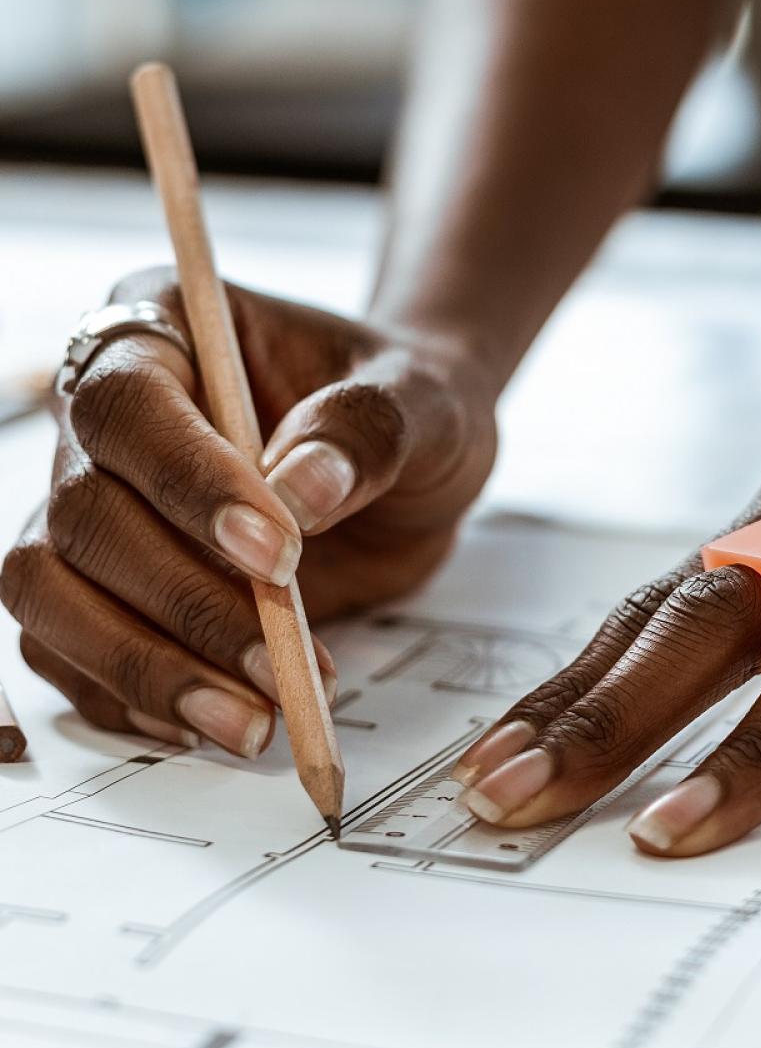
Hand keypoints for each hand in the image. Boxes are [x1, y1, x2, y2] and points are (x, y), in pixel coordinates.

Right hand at [1, 269, 496, 756]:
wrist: (416, 457)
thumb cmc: (410, 406)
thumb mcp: (424, 400)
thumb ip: (368, 430)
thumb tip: (301, 493)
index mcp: (166, 327)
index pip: (130, 404)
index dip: (187, 483)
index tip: (276, 554)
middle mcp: (106, 414)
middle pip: (81, 512)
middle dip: (181, 603)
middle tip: (281, 664)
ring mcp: (96, 502)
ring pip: (49, 590)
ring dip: (142, 667)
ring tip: (252, 719)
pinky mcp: (107, 584)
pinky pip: (68, 648)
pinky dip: (130, 695)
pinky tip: (213, 718)